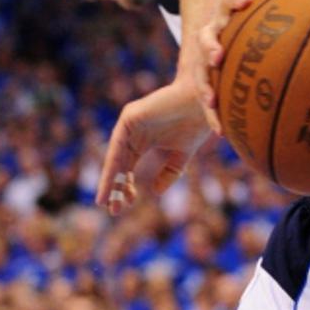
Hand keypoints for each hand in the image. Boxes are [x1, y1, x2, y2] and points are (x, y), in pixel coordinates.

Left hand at [96, 78, 211, 215]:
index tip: (124, 207)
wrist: (204, 100)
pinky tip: (113, 179)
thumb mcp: (182, 154)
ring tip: (104, 198)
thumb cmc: (196, 123)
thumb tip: (155, 192)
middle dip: (114, 188)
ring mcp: (129, 124)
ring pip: (114, 156)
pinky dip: (114, 162)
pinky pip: (118, 144)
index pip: (127, 169)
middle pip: (118, 166)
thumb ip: (170, 172)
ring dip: (109, 178)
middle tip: (111, 210)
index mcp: (142, 142)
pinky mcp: (130, 116)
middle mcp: (131, 134)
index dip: (124, 188)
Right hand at [190, 0, 253, 133]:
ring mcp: (207, 63)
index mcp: (230, 15)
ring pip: (200, 72)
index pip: (228, 0)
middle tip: (219, 55)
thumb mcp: (273, 6)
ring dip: (204, 85)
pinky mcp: (208, 86)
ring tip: (210, 98)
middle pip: (206, 36)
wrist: (231, 47)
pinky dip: (213, 117)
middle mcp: (215, 36)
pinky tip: (221, 132)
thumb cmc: (258, 23)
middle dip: (210, 45)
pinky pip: (208, 104)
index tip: (247, 0)